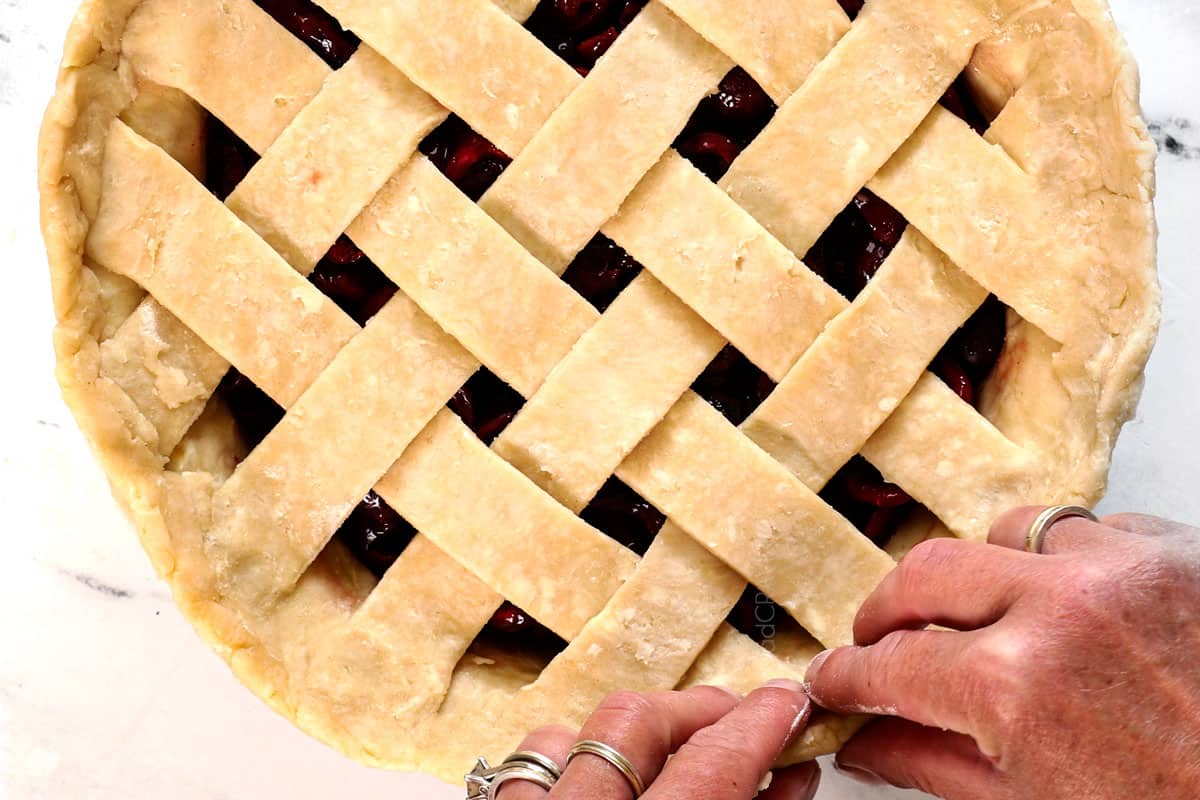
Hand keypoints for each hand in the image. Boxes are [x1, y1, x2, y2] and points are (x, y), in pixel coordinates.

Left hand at [497, 682, 818, 798]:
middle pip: (633, 723)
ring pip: (568, 735)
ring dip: (628, 731)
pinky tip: (600, 774)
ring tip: (673, 747)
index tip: (788, 705)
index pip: (710, 767)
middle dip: (698, 711)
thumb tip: (783, 781)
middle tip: (744, 720)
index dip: (759, 727)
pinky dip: (569, 760)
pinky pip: (525, 770)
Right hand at [804, 509, 1199, 798]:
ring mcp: (1122, 568)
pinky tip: (1068, 602)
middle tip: (883, 642)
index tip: (837, 679)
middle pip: (924, 573)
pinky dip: (1063, 559)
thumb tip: (866, 742)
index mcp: (1015, 686)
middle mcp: (1060, 608)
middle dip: (888, 612)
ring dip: (980, 573)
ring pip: (1005, 532)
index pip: (888, 664)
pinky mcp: (1176, 550)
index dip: (847, 675)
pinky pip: (1088, 527)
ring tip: (984, 614)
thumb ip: (932, 766)